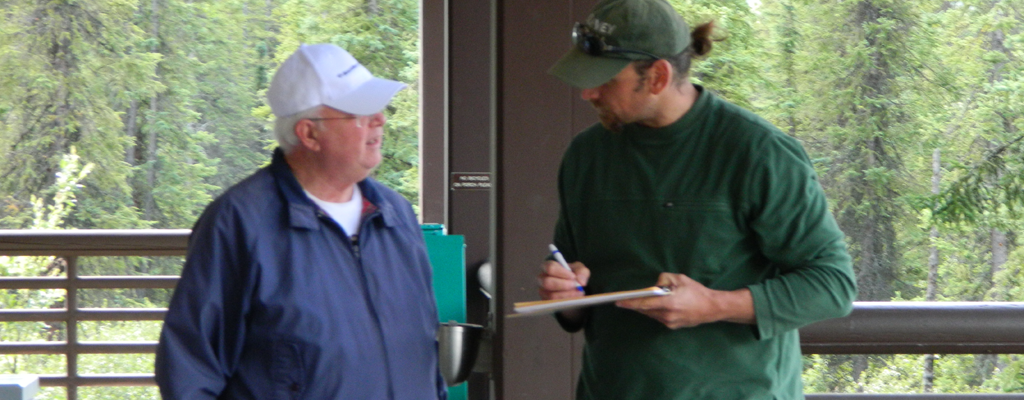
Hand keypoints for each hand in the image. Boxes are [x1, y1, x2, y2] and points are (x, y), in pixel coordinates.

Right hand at [537, 260, 588, 300]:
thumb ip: (581, 272)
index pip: (550, 268)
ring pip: (551, 295)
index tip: (573, 276)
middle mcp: (542, 279)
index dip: (561, 272)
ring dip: (567, 295)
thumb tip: (580, 282)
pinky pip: (554, 304)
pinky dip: (566, 302)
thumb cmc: (573, 275)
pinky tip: (575, 298)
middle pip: (547, 282)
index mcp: (547, 267)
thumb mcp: (580, 270)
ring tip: (578, 292)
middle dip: (563, 285)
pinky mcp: (546, 302)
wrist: (573, 288)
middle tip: (575, 285)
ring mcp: (543, 292)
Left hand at [615, 273, 754, 328]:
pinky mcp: (672, 326)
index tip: (618, 302)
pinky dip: (654, 311)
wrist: (712, 308)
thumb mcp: (680, 278)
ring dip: (645, 308)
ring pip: (651, 315)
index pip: (644, 304)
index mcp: (668, 303)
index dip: (629, 304)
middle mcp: (667, 315)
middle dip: (635, 305)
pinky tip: (656, 306)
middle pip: (645, 310)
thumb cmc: (696, 291)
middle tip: (625, 300)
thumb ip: (664, 279)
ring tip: (641, 301)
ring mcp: (670, 323)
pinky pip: (658, 318)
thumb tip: (654, 286)